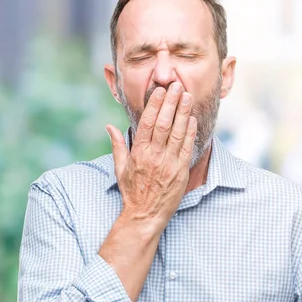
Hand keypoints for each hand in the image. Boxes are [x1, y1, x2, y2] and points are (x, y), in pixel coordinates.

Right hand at [105, 82, 197, 234]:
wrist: (145, 216)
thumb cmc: (132, 192)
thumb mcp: (120, 168)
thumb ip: (118, 145)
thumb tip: (110, 126)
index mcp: (138, 153)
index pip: (147, 123)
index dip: (155, 105)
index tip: (160, 91)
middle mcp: (153, 156)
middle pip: (163, 124)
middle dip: (171, 103)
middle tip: (177, 86)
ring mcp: (168, 164)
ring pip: (177, 133)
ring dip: (183, 113)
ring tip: (188, 96)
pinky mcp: (180, 172)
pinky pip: (186, 148)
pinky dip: (190, 132)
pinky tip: (192, 119)